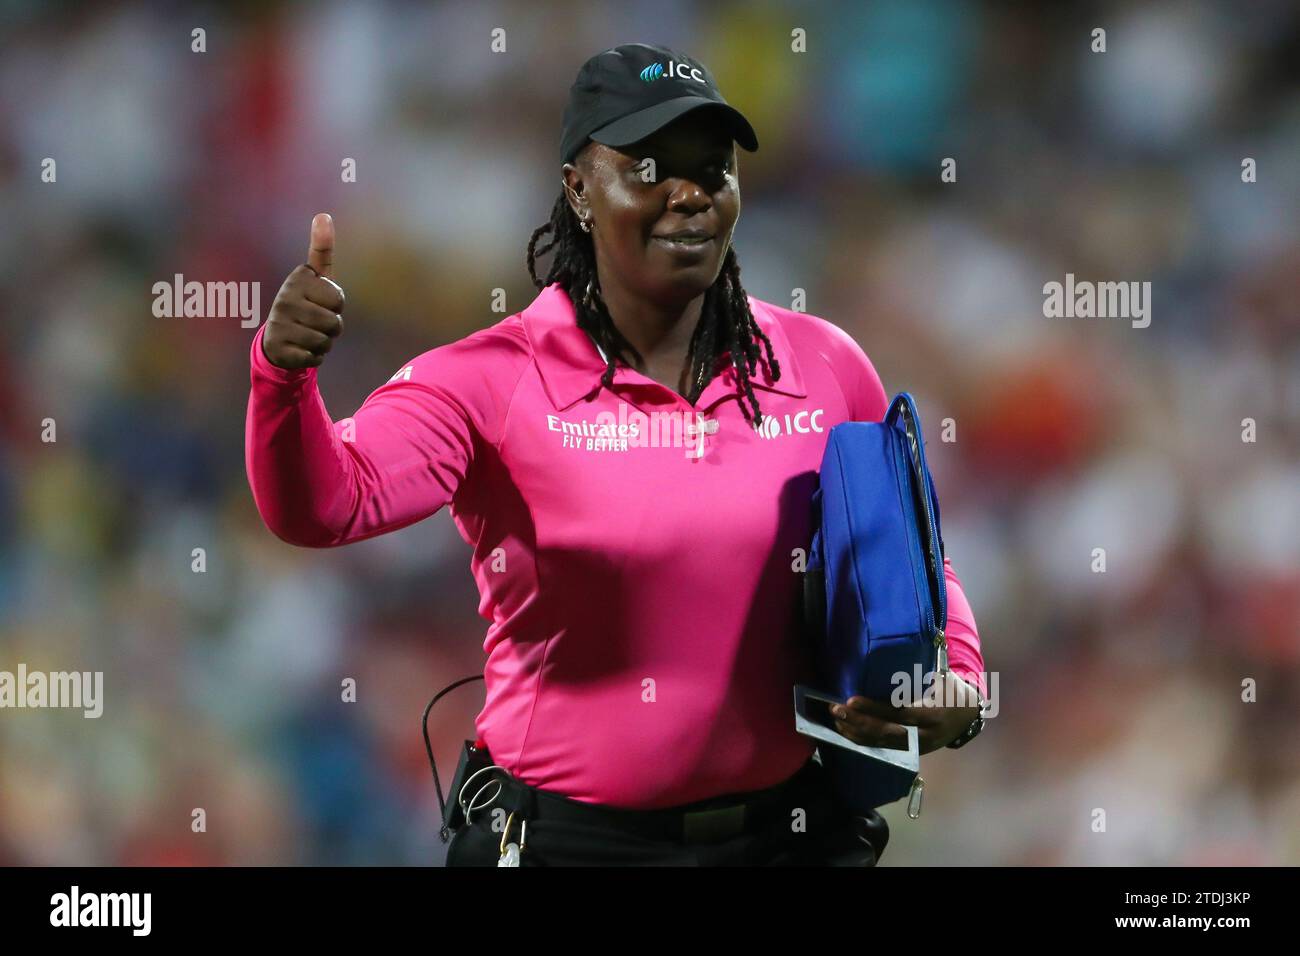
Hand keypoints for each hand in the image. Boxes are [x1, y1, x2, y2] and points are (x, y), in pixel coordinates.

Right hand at [261, 213, 345, 369]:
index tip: (319, 301)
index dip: (335, 305)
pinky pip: (314, 358)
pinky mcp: (279, 348)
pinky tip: (300, 350)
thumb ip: (321, 249)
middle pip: (335, 323)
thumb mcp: (314, 277)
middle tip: (314, 323)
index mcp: (297, 279)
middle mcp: (284, 298)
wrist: (277, 340)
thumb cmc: (304, 305)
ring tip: (307, 335)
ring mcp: (279, 324)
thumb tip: (324, 215)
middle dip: (332, 328)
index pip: (338, 299)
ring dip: (323, 344)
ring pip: (325, 342)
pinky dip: (313, 358)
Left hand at [830, 671, 981, 754]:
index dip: (875, 709)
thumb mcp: (943, 677)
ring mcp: (917, 747)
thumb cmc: (951, 689)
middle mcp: (925, 735)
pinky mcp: (910, 752)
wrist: (968, 715)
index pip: (900, 713)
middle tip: (836, 709)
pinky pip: (883, 748)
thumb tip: (902, 641)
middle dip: (858, 722)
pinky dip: (863, 740)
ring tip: (836, 718)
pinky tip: (846, 730)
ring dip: (855, 732)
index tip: (852, 699)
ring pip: (882, 744)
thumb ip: (923, 666)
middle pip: (887, 733)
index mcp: (934, 714)